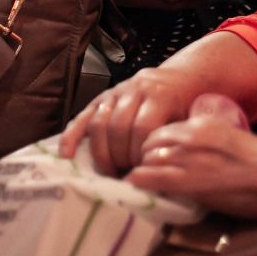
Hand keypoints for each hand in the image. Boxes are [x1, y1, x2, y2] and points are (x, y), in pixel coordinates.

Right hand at [59, 64, 204, 173]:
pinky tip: (66, 155)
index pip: (142, 128)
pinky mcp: (101, 98)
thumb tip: (163, 173)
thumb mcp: (190, 119)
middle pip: (118, 127)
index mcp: (160, 95)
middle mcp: (134, 90)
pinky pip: (82, 117)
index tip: (142, 172)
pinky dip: (72, 136)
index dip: (139, 154)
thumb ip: (177, 140)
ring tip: (108, 173)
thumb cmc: (187, 106)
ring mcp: (115, 92)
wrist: (181, 79)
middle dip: (119, 157)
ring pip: (99, 122)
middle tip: (124, 176)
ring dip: (101, 152)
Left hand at [125, 117, 256, 219]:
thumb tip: (196, 160)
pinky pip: (148, 177)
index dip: (155, 146)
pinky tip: (132, 188)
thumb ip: (209, 146)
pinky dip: (137, 182)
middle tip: (141, 172)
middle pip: (149, 141)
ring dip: (139, 170)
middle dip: (142, 157)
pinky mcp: (187, 179)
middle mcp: (190, 136)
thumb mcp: (231, 142)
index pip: (164, 130)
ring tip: (136, 183)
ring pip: (145, 158)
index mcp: (203, 124)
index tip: (154, 158)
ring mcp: (187, 157)